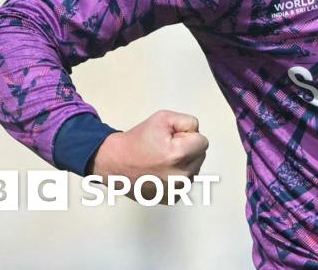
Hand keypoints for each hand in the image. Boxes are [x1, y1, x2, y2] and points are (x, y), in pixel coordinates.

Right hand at [90, 109, 208, 204]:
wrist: (114, 162)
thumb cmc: (137, 140)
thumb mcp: (163, 118)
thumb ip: (188, 122)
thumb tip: (197, 135)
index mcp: (178, 155)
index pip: (203, 142)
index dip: (187, 136)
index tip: (171, 139)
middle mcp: (180, 177)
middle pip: (200, 156)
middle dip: (187, 150)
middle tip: (164, 149)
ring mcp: (175, 191)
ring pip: (194, 170)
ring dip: (183, 163)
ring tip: (161, 161)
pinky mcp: (171, 199)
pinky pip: (185, 183)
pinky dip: (177, 177)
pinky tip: (160, 173)